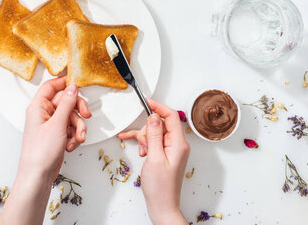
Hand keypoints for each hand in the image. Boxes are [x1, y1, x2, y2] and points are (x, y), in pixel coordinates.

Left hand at [18, 76, 90, 182]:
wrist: (38, 175)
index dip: (64, 83)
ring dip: (77, 127)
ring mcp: (51, 124)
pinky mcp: (57, 135)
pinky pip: (70, 128)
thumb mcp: (57, 124)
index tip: (78, 84)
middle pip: (66, 101)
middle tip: (85, 115)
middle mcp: (44, 113)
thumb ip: (66, 103)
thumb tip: (72, 87)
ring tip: (77, 138)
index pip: (51, 86)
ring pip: (71, 117)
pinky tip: (71, 145)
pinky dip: (74, 136)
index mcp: (38, 106)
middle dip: (77, 110)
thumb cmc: (40, 152)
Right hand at [118, 100, 189, 224]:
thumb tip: (154, 117)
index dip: (158, 107)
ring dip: (144, 138)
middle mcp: (177, 144)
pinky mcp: (164, 154)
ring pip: (154, 132)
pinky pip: (152, 141)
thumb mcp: (154, 158)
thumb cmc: (161, 187)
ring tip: (142, 152)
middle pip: (160, 124)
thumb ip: (154, 135)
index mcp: (179, 144)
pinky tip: (129, 140)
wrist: (162, 205)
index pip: (171, 116)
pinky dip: (142, 141)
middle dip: (147, 129)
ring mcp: (170, 149)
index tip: (146, 102)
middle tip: (143, 144)